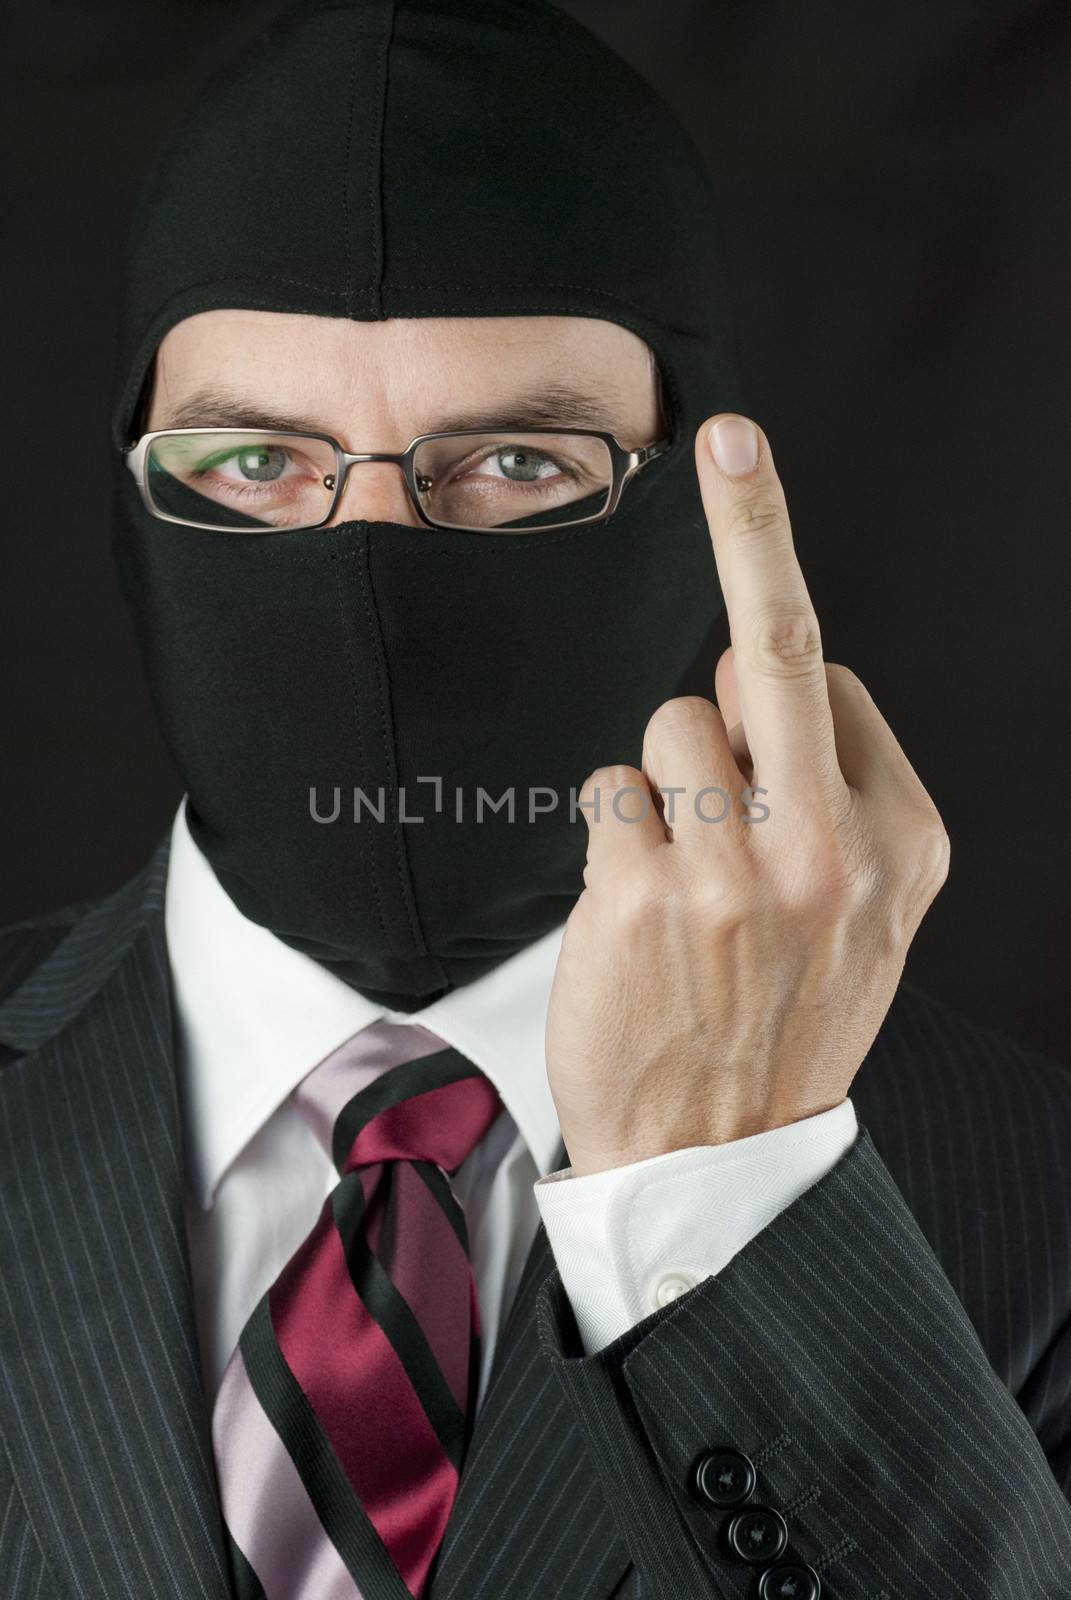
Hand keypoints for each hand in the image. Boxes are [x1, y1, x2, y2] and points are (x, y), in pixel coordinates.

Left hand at [545, 414, 950, 1176]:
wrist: (718, 1158)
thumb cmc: (785, 1017)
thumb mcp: (871, 919)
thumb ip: (840, 791)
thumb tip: (762, 669)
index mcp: (902, 841)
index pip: (827, 680)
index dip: (768, 659)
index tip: (755, 502)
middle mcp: (830, 849)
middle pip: (777, 650)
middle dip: (754, 524)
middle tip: (736, 440)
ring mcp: (733, 873)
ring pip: (667, 721)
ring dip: (661, 773)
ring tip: (679, 872)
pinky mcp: (640, 896)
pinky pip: (607, 784)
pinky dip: (611, 822)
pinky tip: (634, 899)